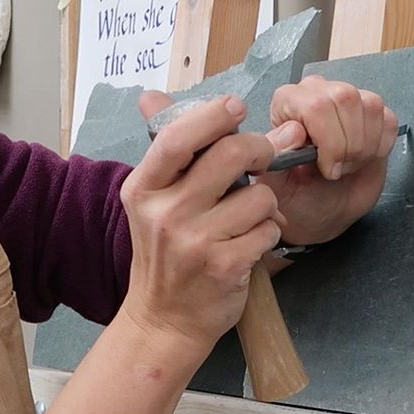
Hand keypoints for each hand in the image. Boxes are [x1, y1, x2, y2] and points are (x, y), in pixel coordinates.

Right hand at [119, 92, 282, 351]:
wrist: (163, 318)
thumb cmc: (164, 250)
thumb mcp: (153, 198)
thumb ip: (170, 151)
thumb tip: (165, 96)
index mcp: (143, 188)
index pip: (178, 138)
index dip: (213, 115)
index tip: (236, 107)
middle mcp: (164, 213)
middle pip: (230, 154)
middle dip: (260, 147)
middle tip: (264, 154)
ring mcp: (193, 242)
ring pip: (259, 194)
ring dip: (266, 201)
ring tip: (250, 214)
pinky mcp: (223, 267)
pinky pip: (269, 229)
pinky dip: (270, 230)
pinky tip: (252, 240)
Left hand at [257, 75, 397, 245]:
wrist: (319, 209)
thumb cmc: (295, 195)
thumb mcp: (276, 183)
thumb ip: (275, 154)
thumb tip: (294, 130)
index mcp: (286, 102)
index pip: (315, 105)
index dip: (328, 140)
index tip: (326, 167)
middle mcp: (314, 93)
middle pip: (346, 99)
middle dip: (348, 144)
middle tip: (336, 169)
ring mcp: (345, 99)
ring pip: (371, 106)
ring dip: (364, 146)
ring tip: (346, 164)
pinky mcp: (372, 113)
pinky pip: (388, 120)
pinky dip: (380, 147)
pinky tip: (362, 159)